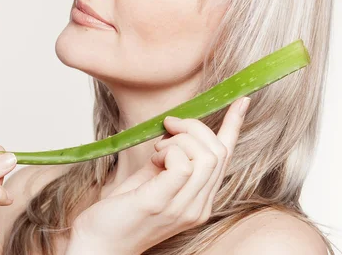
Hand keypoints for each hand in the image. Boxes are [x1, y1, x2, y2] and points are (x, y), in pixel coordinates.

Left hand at [68, 97, 250, 254]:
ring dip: (178, 139)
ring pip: (204, 156)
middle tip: (168, 126)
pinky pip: (182, 164)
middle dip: (194, 127)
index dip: (234, 125)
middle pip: (218, 152)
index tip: (242, 100)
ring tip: (157, 149)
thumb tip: (176, 130)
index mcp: (200, 199)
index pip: (225, 158)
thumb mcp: (153, 177)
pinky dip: (169, 150)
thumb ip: (170, 158)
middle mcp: (198, 206)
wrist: (99, 243)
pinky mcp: (161, 203)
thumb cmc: (123, 210)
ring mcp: (182, 208)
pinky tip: (155, 158)